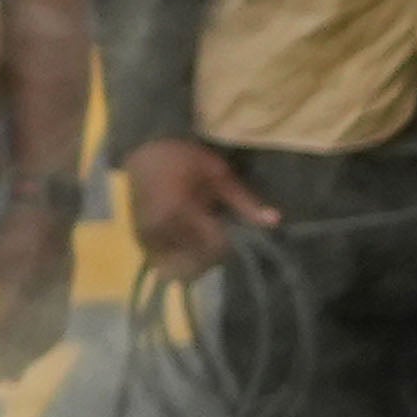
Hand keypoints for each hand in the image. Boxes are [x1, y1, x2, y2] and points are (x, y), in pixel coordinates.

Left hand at [0, 184, 76, 367]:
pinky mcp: (67, 294)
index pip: (4, 329)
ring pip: (44, 336)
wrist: (48, 214)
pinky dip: (47, 344)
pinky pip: (59, 326)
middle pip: (26, 338)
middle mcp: (38, 297)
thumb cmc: (8, 236)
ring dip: (30, 358)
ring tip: (17, 375)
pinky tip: (39, 353)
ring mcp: (56, 297)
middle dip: (13, 362)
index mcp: (16, 289)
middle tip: (1, 382)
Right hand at [118, 136, 271, 280]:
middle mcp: (162, 228)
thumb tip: (275, 220)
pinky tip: (186, 241)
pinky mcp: (142, 240)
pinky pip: (165, 261)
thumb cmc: (183, 157)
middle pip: (199, 260)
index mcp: (181, 210)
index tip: (232, 227)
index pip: (216, 244)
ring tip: (202, 238)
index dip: (230, 240)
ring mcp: (148, 236)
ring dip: (197, 259)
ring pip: (181, 265)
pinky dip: (179, 257)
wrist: (143, 150)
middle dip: (215, 254)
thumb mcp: (219, 173)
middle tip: (219, 233)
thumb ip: (244, 201)